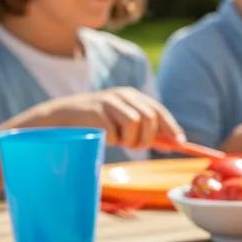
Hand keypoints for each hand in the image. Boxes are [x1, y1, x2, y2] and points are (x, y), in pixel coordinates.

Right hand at [9, 87, 184, 148]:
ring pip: (135, 124)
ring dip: (130, 140)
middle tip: (136, 146)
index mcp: (132, 96)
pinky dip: (113, 140)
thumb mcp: (124, 124)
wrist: (61, 119)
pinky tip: (103, 137)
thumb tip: (175, 143)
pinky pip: (116, 133)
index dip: (171, 127)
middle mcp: (122, 95)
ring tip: (119, 141)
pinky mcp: (96, 112)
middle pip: (149, 118)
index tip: (180, 143)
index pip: (158, 111)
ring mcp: (109, 102)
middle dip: (147, 138)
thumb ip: (148, 131)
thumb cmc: (97, 123)